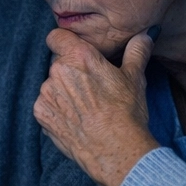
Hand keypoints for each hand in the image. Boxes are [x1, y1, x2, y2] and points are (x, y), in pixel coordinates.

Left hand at [35, 28, 159, 185]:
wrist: (115, 149)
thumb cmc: (126, 112)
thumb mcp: (135, 77)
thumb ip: (136, 51)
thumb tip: (144, 36)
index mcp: (78, 56)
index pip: (56, 36)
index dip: (66, 43)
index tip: (76, 53)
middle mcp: (57, 71)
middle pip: (58, 63)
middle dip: (72, 71)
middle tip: (92, 88)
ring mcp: (46, 94)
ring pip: (53, 85)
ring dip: (65, 91)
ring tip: (87, 107)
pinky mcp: (41, 114)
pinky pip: (47, 105)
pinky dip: (58, 109)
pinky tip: (77, 119)